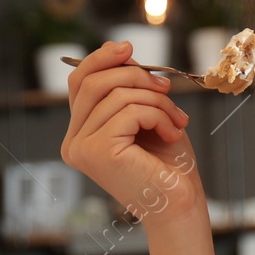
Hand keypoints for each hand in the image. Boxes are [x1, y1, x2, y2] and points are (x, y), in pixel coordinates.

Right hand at [60, 41, 203, 227]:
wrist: (181, 205)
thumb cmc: (167, 165)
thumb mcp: (146, 114)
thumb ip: (127, 86)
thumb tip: (120, 50)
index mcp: (80, 135)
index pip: (79, 83)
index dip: (101, 58)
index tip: (129, 49)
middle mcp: (74, 144)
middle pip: (92, 82)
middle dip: (135, 76)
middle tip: (166, 89)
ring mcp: (82, 149)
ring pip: (116, 94)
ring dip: (156, 100)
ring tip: (176, 120)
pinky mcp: (98, 152)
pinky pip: (129, 110)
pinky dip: (158, 115)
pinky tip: (171, 132)